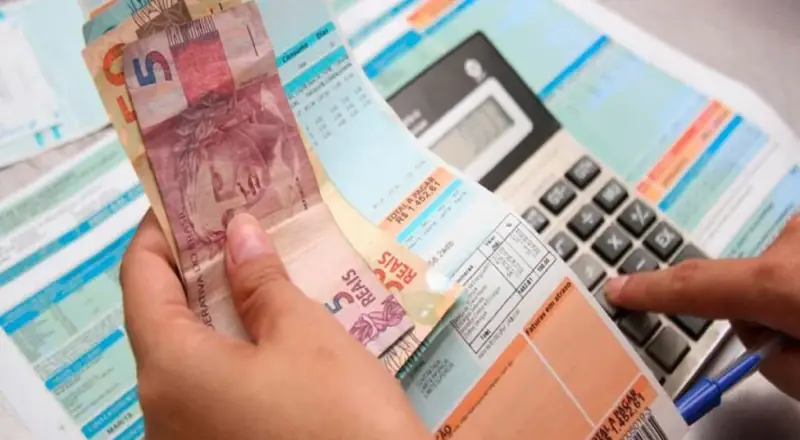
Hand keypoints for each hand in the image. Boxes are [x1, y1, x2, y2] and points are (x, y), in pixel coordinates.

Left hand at [120, 211, 427, 439]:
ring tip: (256, 270)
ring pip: (186, 356)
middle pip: (160, 320)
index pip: (140, 279)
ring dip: (215, 310)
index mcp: (170, 369)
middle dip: (194, 269)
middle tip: (233, 228)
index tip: (188, 199)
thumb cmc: (340, 416)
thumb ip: (261, 280)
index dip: (160, 231)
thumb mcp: (305, 335)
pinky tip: (266, 331)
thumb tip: (237, 232)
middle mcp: (160, 410)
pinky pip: (207, 389)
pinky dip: (228, 351)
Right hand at [605, 214, 799, 399]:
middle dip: (759, 310)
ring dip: (792, 295)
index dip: (650, 291)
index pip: (695, 287)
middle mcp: (793, 243)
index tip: (615, 290)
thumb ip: (769, 358)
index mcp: (779, 283)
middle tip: (799, 341)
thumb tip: (760, 335)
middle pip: (744, 283)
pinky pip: (799, 256)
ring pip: (777, 270)